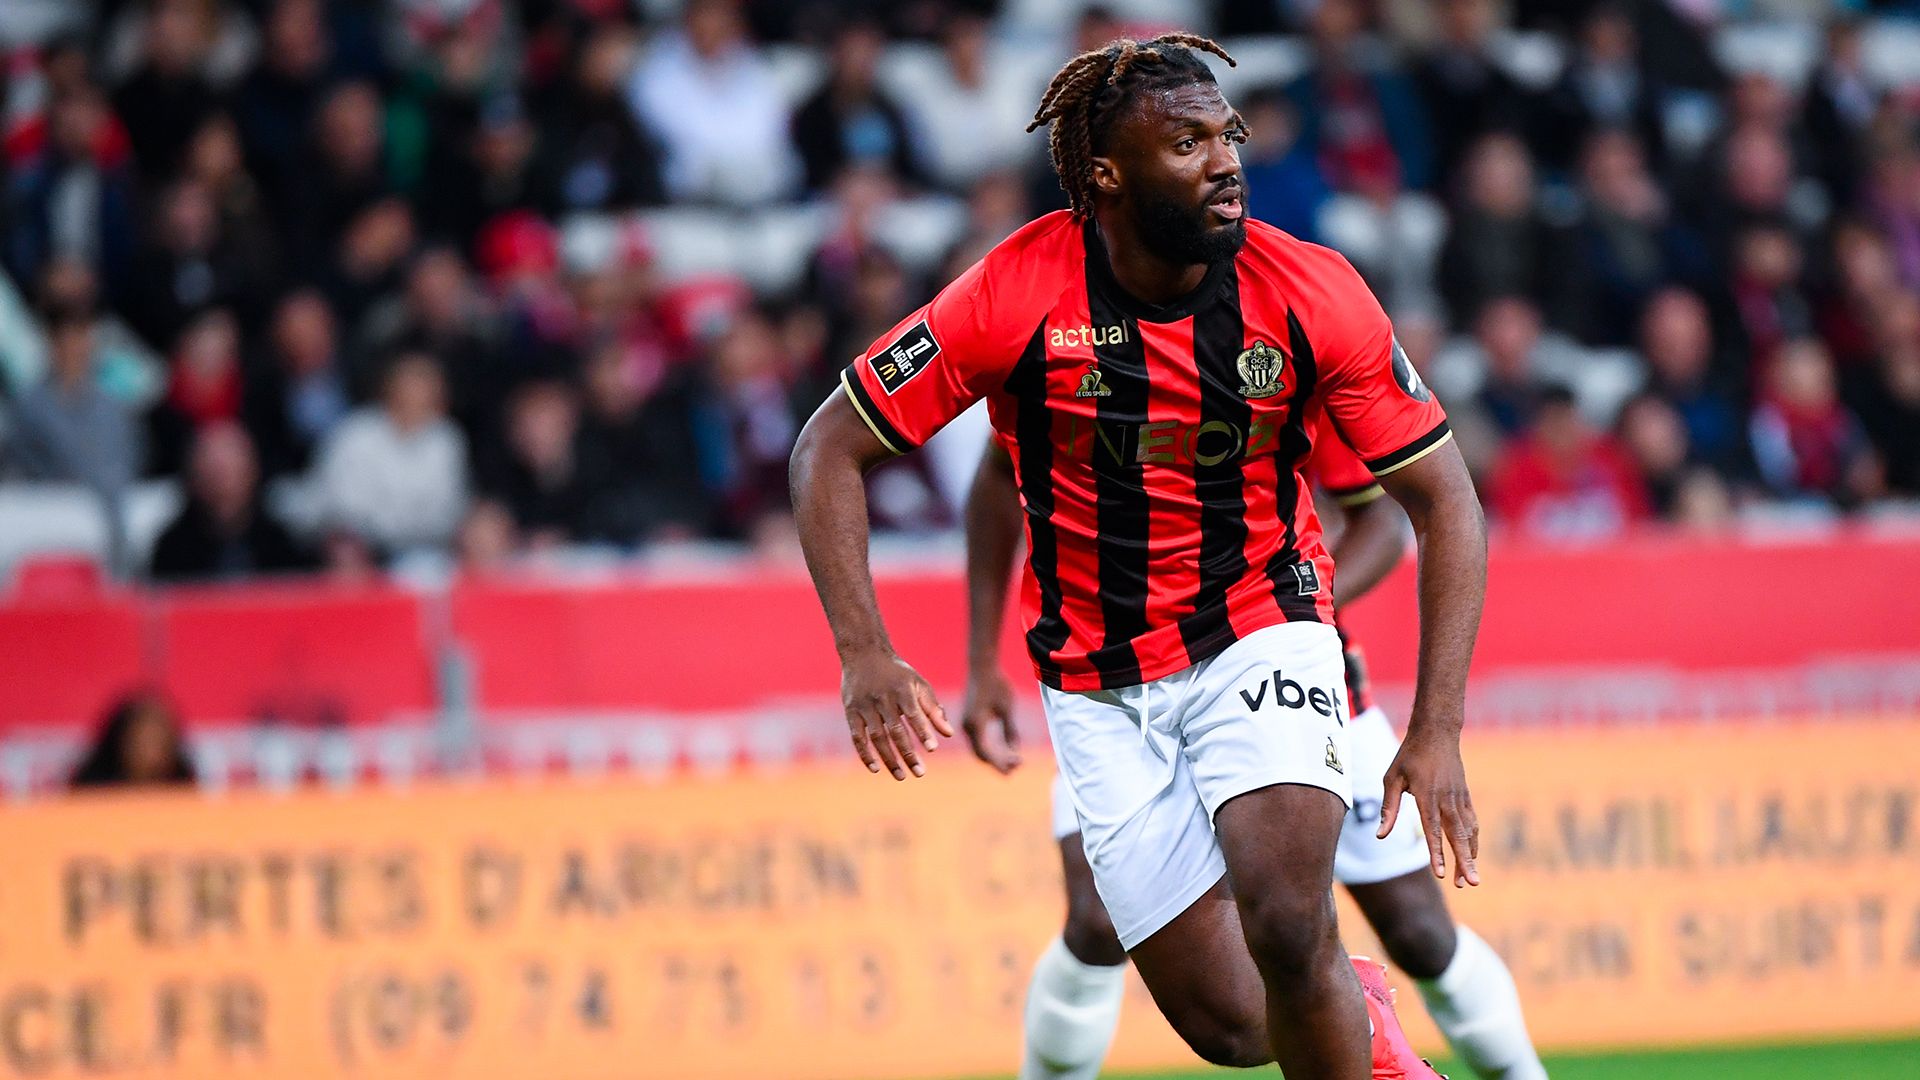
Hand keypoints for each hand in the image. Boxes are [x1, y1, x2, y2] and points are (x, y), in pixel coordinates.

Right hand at [841, 649, 953, 779]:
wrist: (864, 654)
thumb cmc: (897, 673)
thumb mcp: (918, 685)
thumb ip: (933, 710)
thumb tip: (949, 734)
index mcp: (902, 690)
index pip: (914, 714)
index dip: (923, 731)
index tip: (932, 749)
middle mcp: (883, 699)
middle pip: (896, 731)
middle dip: (908, 753)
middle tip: (920, 773)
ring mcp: (865, 706)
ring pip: (877, 737)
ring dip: (889, 758)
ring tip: (901, 776)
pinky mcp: (851, 712)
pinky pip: (857, 737)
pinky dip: (865, 754)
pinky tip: (875, 769)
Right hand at [960, 669, 1021, 773]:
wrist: (982, 667)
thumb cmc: (996, 685)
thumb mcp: (1006, 709)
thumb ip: (1010, 730)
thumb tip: (1014, 749)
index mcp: (975, 725)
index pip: (987, 753)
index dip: (1001, 762)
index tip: (1018, 764)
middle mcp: (968, 727)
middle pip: (982, 754)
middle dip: (998, 762)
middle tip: (1016, 767)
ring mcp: (967, 723)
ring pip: (980, 748)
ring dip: (995, 756)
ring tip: (1013, 761)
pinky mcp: (970, 719)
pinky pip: (979, 740)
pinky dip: (991, 747)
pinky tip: (1006, 748)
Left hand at [1377, 724, 1479, 887]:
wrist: (1437, 733)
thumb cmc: (1409, 756)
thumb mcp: (1392, 778)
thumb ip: (1388, 808)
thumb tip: (1380, 835)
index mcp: (1427, 796)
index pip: (1432, 830)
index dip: (1436, 853)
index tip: (1440, 874)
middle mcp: (1447, 800)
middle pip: (1457, 836)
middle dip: (1465, 862)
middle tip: (1471, 884)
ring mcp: (1459, 798)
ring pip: (1469, 832)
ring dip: (1470, 856)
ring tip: (1471, 880)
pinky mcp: (1465, 796)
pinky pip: (1472, 823)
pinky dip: (1473, 841)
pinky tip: (1471, 856)